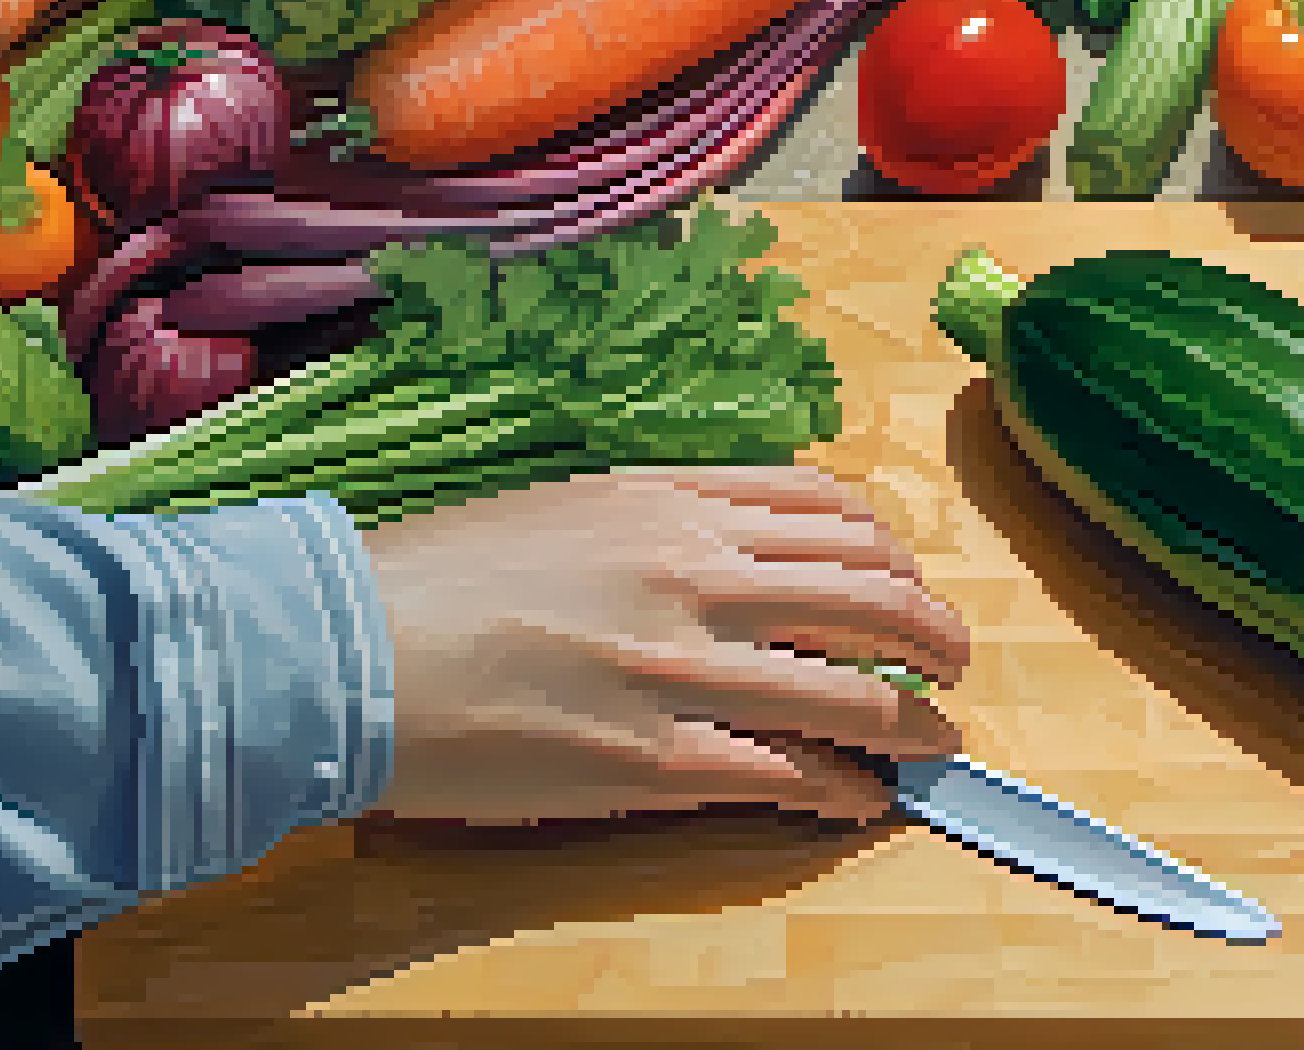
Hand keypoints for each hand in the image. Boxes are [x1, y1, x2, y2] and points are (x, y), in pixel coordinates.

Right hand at [356, 467, 970, 823]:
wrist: (349, 645)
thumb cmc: (442, 577)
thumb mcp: (568, 509)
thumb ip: (664, 520)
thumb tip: (737, 548)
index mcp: (676, 502)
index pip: (835, 514)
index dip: (892, 554)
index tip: (905, 583)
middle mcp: (700, 572)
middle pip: (873, 594)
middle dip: (936, 632)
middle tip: (955, 661)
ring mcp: (686, 666)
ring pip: (854, 689)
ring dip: (915, 721)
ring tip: (936, 741)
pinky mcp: (659, 756)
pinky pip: (793, 772)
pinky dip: (847, 788)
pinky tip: (860, 800)